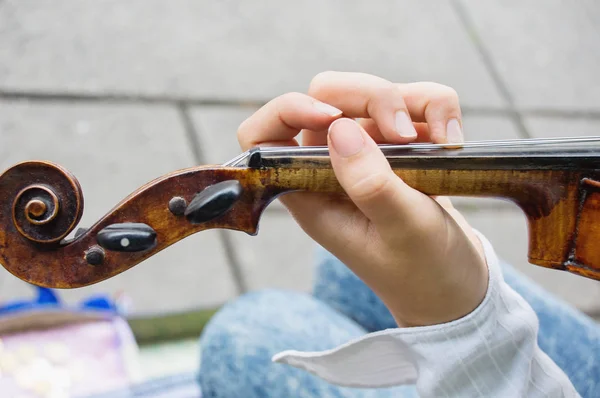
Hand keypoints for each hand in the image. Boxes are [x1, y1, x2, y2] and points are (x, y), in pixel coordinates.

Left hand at [237, 72, 487, 326]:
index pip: (264, 137)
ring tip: (443, 142)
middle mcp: (331, 167)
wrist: (458, 286)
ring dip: (413, 102)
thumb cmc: (425, 271)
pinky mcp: (399, 147)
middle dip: (371, 98)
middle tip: (404, 134)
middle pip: (327, 95)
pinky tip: (452, 142)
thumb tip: (338, 129)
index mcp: (311, 194)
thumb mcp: (403, 231)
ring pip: (374, 93)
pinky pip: (413, 104)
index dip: (287, 111)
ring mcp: (366, 153)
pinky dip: (436, 110)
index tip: (332, 116)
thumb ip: (371, 184)